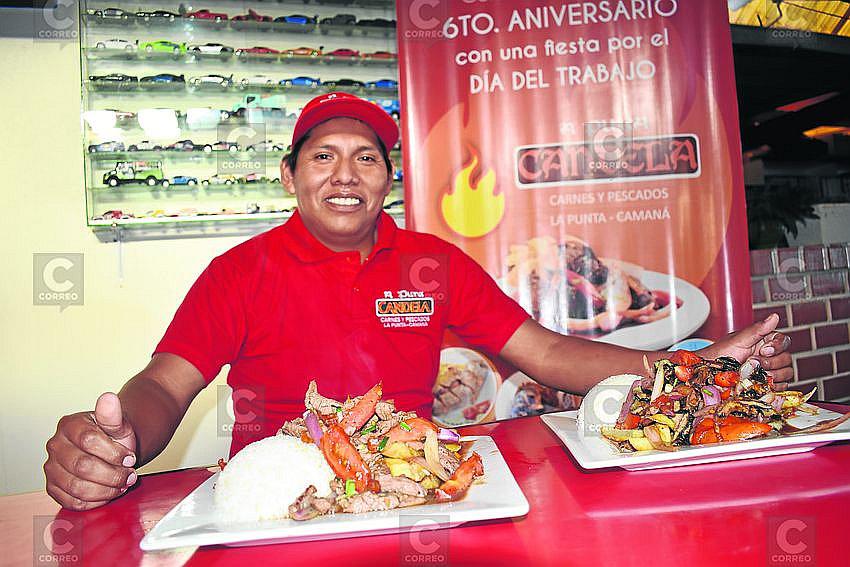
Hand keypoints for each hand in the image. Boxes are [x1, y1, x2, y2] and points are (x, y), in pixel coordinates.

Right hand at [44, 393, 137, 510]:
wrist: (110, 450)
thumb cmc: (114, 437)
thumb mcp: (119, 424)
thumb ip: (113, 414)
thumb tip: (108, 398)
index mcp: (69, 425)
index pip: (89, 440)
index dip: (114, 453)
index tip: (131, 458)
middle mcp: (55, 445)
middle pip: (83, 466)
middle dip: (113, 474)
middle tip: (130, 475)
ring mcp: (51, 467)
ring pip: (77, 487)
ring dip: (106, 489)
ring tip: (122, 484)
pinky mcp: (52, 487)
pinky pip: (71, 501)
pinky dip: (95, 501)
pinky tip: (109, 492)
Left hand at [698, 313, 792, 388]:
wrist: (710, 373)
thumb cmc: (721, 354)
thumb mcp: (739, 340)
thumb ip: (758, 329)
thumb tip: (775, 316)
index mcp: (765, 341)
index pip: (784, 341)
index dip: (777, 346)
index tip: (763, 350)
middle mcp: (769, 355)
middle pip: (787, 358)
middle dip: (770, 362)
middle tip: (752, 362)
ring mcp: (770, 370)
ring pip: (786, 372)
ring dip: (772, 374)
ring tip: (753, 373)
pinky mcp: (769, 384)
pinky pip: (782, 386)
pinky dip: (773, 385)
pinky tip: (760, 382)